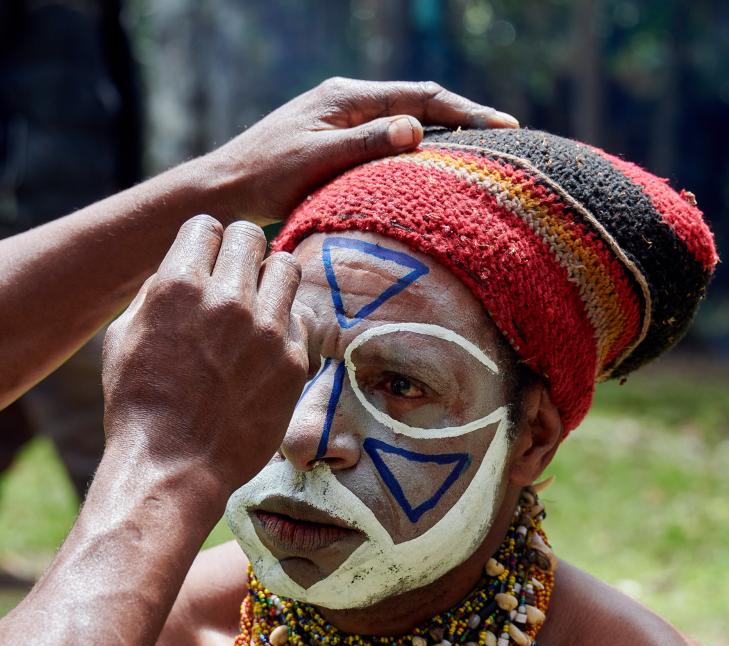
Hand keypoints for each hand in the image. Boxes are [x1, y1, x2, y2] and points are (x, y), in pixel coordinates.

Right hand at [103, 215, 306, 502]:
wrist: (174, 466)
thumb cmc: (139, 404)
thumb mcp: (124, 336)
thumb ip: (158, 292)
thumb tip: (184, 266)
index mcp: (179, 285)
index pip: (207, 226)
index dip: (205, 244)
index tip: (205, 265)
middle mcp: (228, 299)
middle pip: (252, 237)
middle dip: (241, 253)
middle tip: (235, 280)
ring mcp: (268, 331)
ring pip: (286, 268)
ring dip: (271, 280)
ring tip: (259, 305)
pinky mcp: (294, 362)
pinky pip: (301, 318)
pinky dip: (286, 325)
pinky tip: (268, 347)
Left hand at [209, 77, 518, 223]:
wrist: (225, 188)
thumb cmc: (266, 176)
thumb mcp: (318, 161)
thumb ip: (366, 145)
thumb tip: (414, 130)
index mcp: (347, 97)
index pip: (421, 96)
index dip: (466, 112)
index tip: (505, 127)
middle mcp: (348, 101)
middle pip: (420, 103)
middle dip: (464, 119)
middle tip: (505, 140)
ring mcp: (343, 121)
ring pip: (406, 123)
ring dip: (442, 136)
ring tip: (480, 155)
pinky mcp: (337, 143)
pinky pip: (389, 142)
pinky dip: (417, 152)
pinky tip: (433, 171)